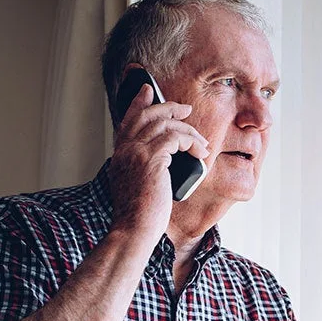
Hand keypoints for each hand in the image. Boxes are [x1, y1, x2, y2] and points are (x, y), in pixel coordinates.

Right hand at [108, 83, 209, 242]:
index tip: (147, 90)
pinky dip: (191, 142)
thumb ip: (143, 168)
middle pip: (145, 115)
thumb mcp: (138, 186)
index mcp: (120, 156)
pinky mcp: (151, 159)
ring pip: (164, 125)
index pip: (127, 121)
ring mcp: (136, 153)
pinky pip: (175, 138)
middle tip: (186, 108)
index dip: (137, 103)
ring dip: (188, 130)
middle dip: (167, 107)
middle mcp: (125, 150)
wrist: (134, 230)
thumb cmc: (140, 216)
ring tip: (202, 142)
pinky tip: (200, 153)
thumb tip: (165, 161)